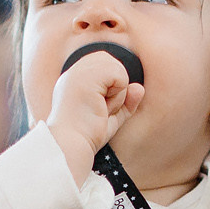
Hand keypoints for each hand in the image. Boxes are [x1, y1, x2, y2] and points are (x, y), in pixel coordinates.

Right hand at [45, 48, 143, 168]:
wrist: (70, 146)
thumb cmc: (87, 136)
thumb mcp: (110, 118)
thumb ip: (125, 102)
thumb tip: (139, 88)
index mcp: (75, 80)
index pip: (104, 64)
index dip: (111, 87)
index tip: (97, 108)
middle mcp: (74, 71)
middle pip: (112, 63)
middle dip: (115, 89)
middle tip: (99, 110)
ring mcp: (78, 71)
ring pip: (118, 69)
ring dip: (116, 95)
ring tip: (98, 110)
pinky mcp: (86, 75)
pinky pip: (120, 75)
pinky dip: (118, 95)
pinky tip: (101, 106)